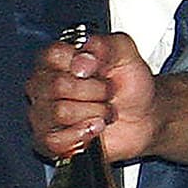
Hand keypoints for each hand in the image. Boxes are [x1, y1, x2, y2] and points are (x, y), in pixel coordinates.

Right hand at [25, 31, 158, 161]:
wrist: (144, 117)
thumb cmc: (130, 85)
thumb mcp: (126, 54)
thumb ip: (105, 46)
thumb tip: (81, 61)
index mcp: (56, 59)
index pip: (53, 55)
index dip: (85, 65)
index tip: (101, 70)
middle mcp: (44, 85)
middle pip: (57, 86)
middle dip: (96, 92)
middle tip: (108, 94)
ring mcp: (43, 114)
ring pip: (59, 113)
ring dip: (94, 114)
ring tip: (104, 112)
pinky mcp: (49, 141)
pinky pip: (55, 140)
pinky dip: (83, 135)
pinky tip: (95, 129)